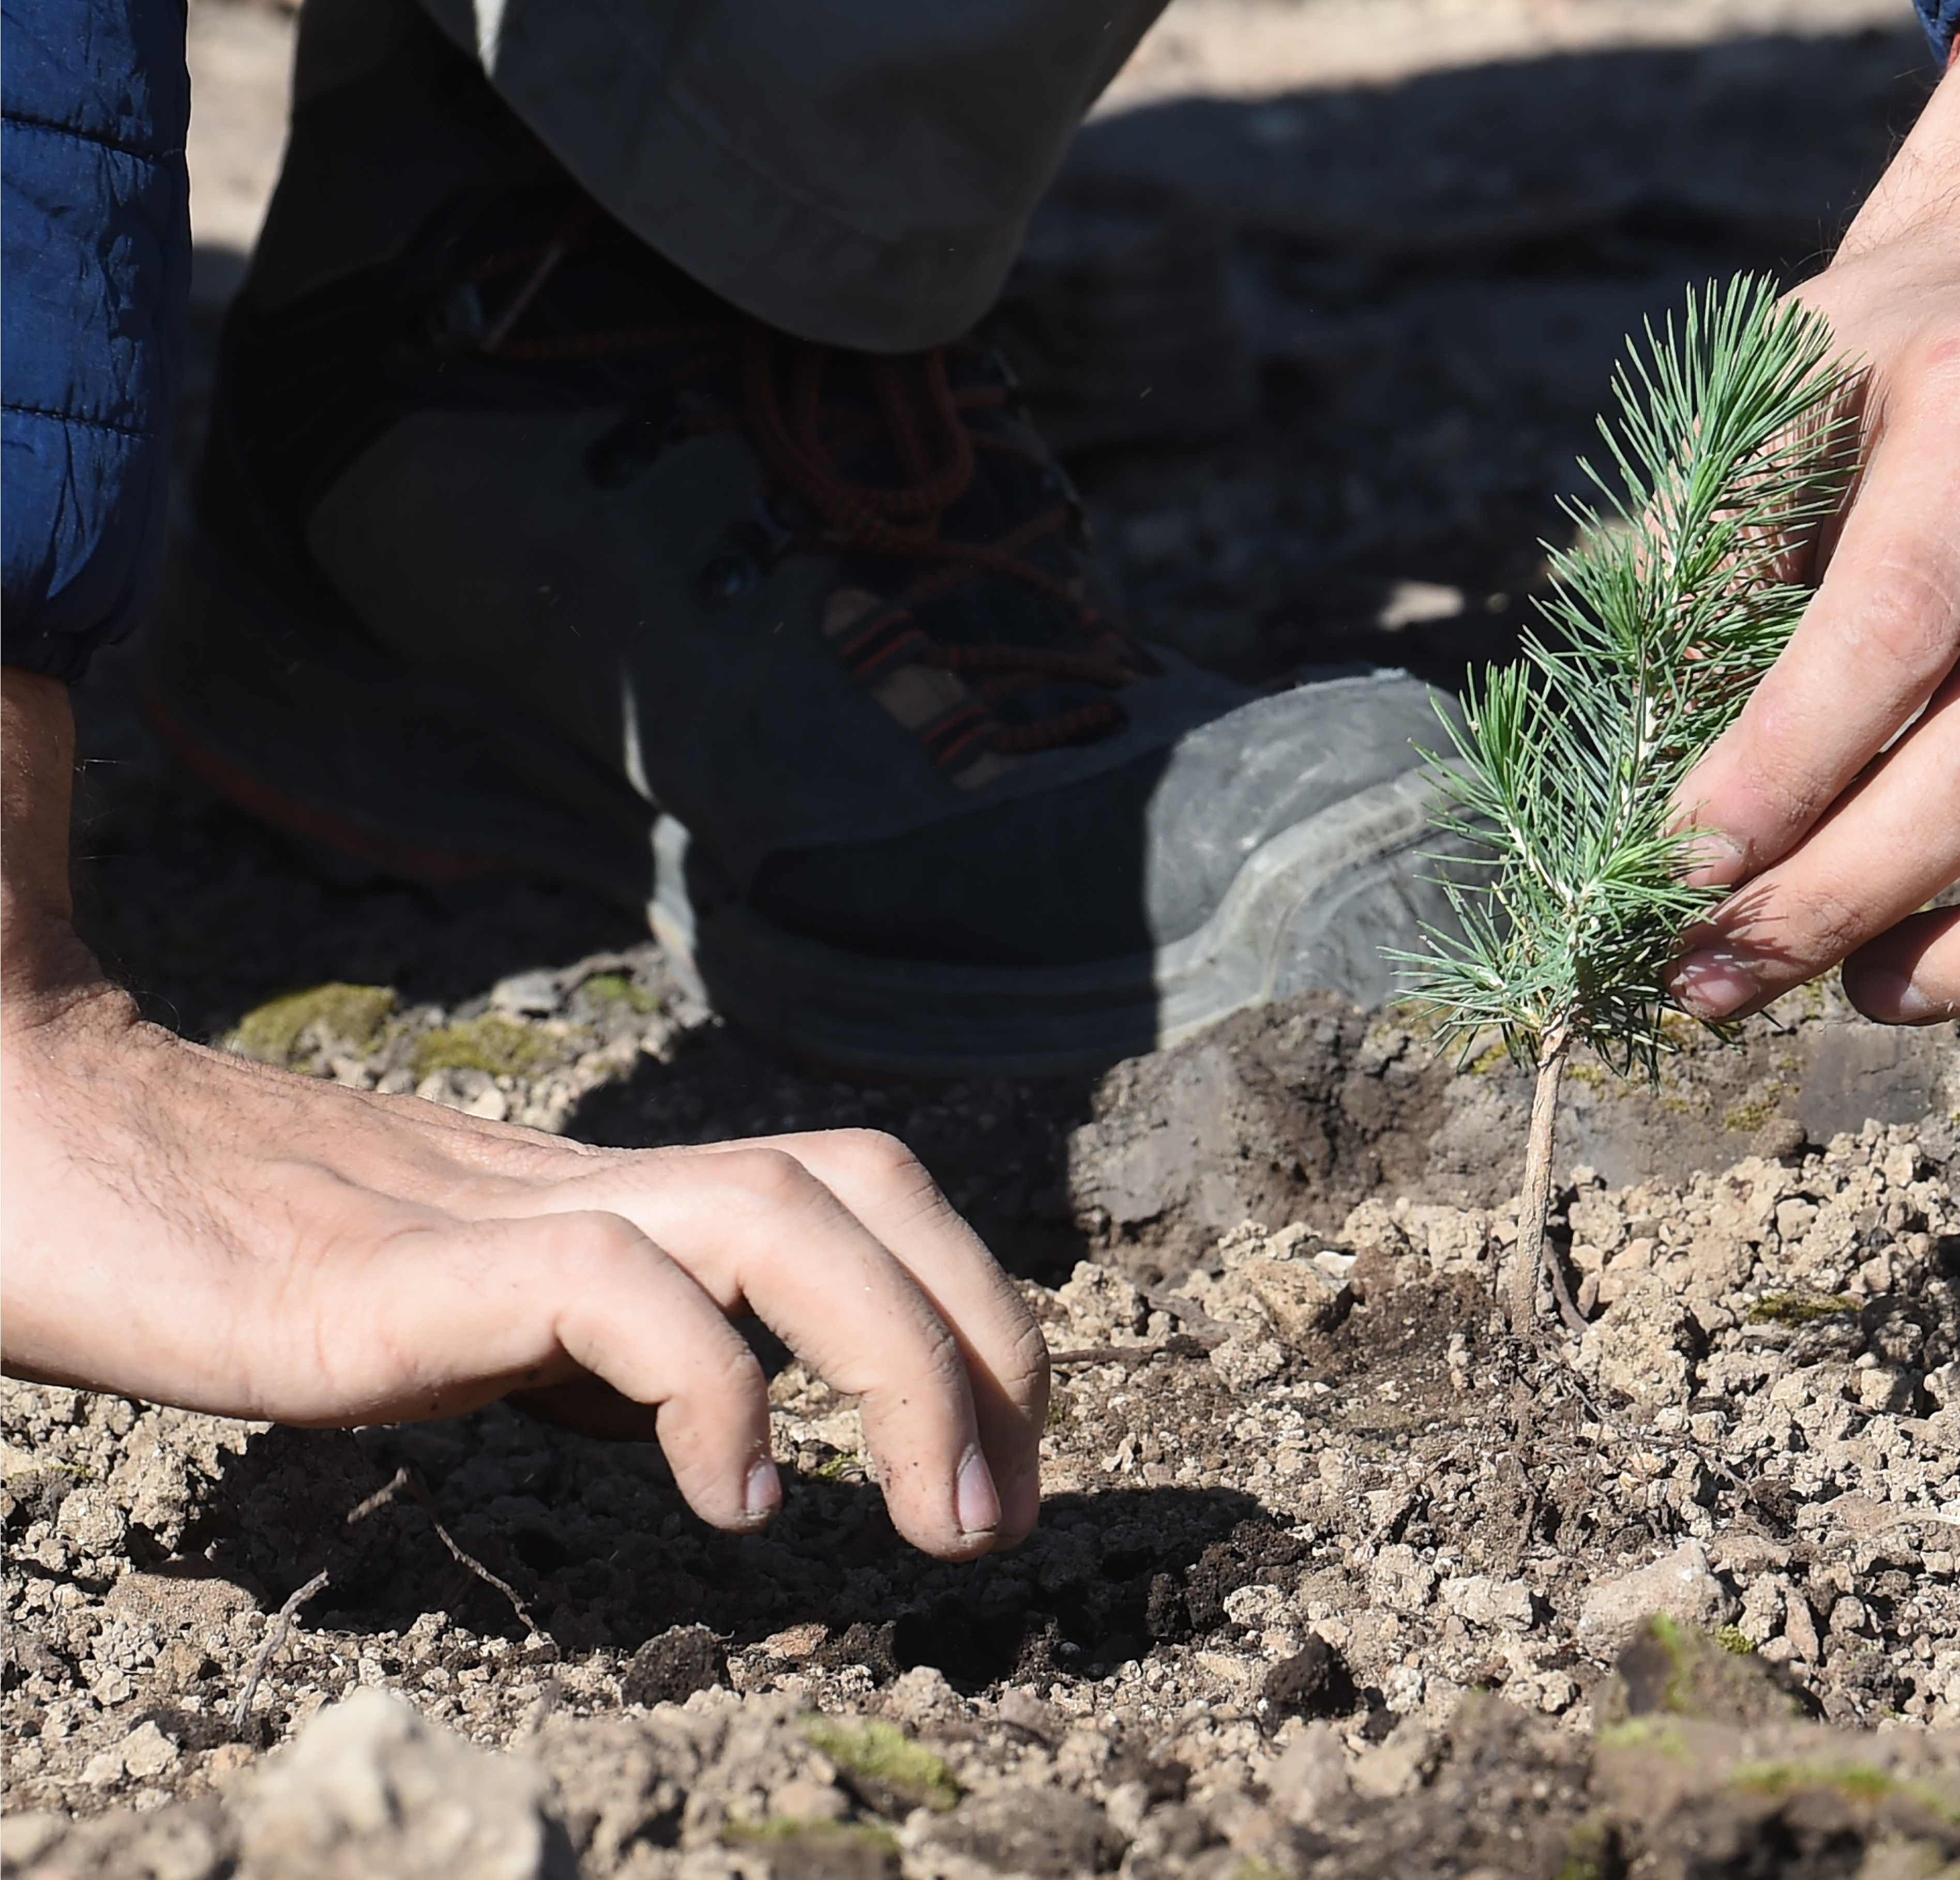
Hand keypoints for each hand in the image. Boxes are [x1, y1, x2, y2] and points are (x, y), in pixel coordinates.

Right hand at [2, 672, 1042, 1560]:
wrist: (15, 1145)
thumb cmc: (213, 1246)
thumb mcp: (451, 1319)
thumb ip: (575, 1355)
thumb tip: (698, 1424)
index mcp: (599, 1201)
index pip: (848, 1191)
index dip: (966, 1301)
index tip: (1010, 1458)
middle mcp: (577, 1187)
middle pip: (858, 1184)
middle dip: (983, 1337)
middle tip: (1011, 1511)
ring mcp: (489, 1218)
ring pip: (779, 1216)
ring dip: (905, 1362)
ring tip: (940, 1520)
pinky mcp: (385, 1278)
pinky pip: (604, 1286)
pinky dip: (710, 1381)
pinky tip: (735, 1495)